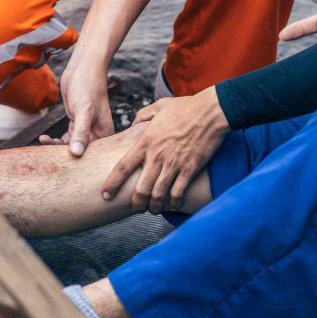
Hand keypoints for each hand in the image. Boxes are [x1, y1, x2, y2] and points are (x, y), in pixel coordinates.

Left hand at [52, 57, 114, 156]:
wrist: (83, 67)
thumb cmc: (88, 86)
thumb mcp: (84, 110)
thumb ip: (80, 133)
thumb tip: (77, 153)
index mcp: (104, 134)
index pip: (90, 155)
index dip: (75, 162)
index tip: (57, 162)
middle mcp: (97, 134)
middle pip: (80, 153)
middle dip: (63, 155)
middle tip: (45, 153)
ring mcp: (86, 129)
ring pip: (71, 146)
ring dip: (56, 146)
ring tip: (42, 141)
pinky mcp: (76, 123)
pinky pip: (66, 138)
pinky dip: (55, 139)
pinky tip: (44, 138)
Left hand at [102, 88, 228, 214]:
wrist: (211, 112)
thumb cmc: (186, 107)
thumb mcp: (158, 107)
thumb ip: (142, 116)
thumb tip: (133, 124)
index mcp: (145, 142)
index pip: (123, 167)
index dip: (112, 184)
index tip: (105, 194)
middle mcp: (157, 156)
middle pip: (140, 189)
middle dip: (136, 204)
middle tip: (135, 209)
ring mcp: (174, 164)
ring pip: (158, 195)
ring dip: (154, 207)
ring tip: (153, 210)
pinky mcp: (190, 169)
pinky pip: (178, 193)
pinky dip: (173, 203)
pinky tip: (172, 205)